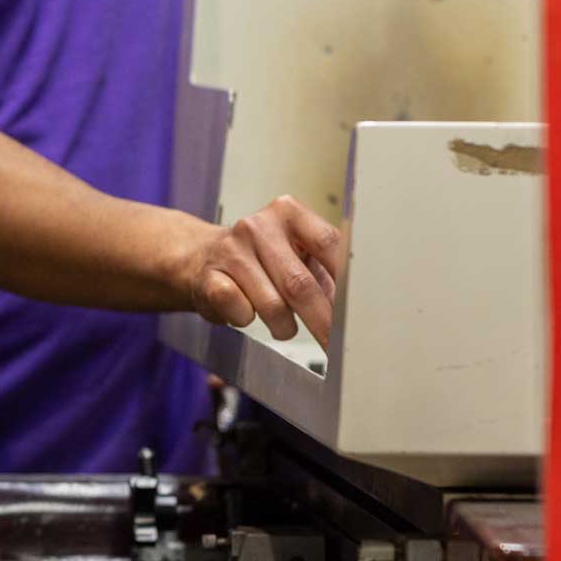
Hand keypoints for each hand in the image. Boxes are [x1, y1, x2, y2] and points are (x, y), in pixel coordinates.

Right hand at [186, 197, 344, 345]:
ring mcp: (231, 250)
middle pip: (300, 283)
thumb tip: (358, 308)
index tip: (360, 312)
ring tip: (284, 327)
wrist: (201, 257)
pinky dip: (249, 321)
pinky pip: (241, 312)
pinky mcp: (209, 277)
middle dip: (322, 322)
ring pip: (272, 305)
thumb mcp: (296, 254)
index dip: (347, 281)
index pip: (329, 244)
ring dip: (284, 327)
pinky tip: (247, 313)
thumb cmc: (260, 260)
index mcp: (289, 213)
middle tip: (334, 347)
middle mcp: (258, 226)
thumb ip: (328, 274)